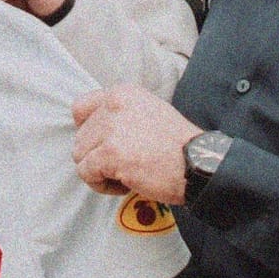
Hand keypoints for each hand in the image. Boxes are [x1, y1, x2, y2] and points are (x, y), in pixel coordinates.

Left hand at [71, 86, 200, 202]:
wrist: (198, 164)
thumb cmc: (177, 146)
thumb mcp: (148, 112)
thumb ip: (118, 115)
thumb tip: (89, 131)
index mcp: (122, 92)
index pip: (80, 108)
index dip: (89, 132)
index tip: (105, 146)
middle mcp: (113, 104)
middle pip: (80, 137)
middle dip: (98, 157)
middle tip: (125, 166)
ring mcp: (111, 128)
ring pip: (80, 156)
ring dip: (99, 172)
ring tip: (126, 175)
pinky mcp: (110, 153)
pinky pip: (86, 173)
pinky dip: (102, 185)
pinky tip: (126, 184)